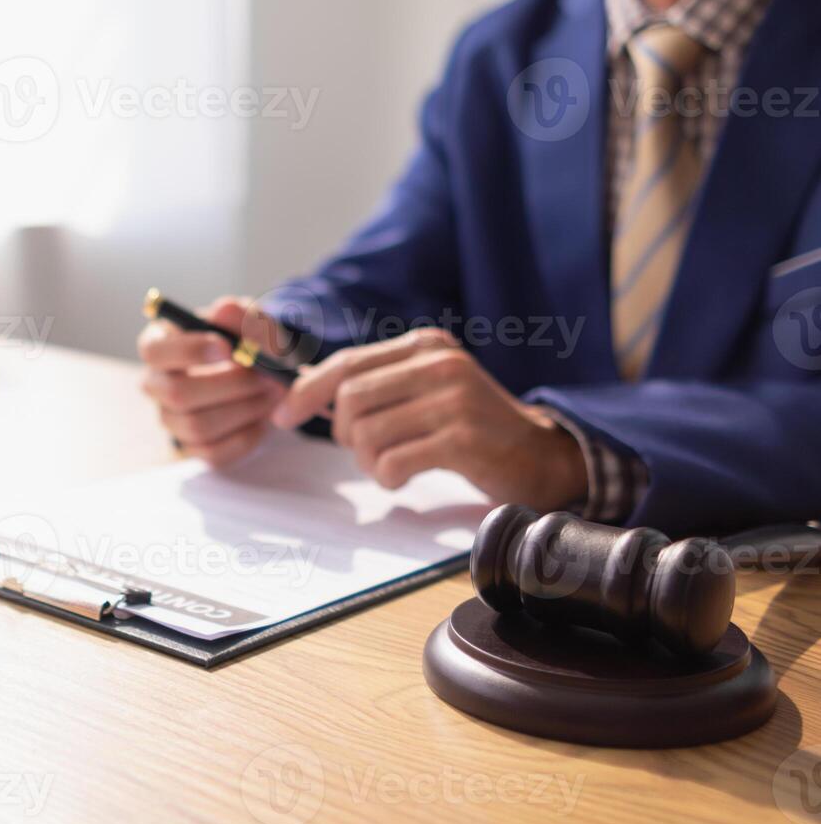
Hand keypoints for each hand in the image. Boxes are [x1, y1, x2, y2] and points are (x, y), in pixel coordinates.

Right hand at [138, 296, 288, 466]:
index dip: (188, 351)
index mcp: (159, 344)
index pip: (154, 351)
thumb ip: (242, 315)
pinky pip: (213, 453)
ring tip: (272, 394)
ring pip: (197, 426)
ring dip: (243, 410)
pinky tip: (263, 418)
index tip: (227, 348)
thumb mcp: (251, 322)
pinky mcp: (191, 448)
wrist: (263, 374)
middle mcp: (156, 384)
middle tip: (266, 377)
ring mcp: (171, 419)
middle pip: (176, 394)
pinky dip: (245, 436)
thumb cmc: (246, 342)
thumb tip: (224, 309)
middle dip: (228, 386)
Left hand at [270, 328, 587, 508]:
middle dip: (345, 434)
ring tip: (390, 466)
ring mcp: (453, 399)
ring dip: (368, 461)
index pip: (347, 362)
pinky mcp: (462, 438)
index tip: (284, 416)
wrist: (541, 455)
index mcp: (425, 345)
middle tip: (366, 452)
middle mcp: (439, 364)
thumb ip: (376, 384)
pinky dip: (388, 477)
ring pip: (369, 433)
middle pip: (351, 398)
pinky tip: (403, 478)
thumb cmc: (472, 426)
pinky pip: (394, 461)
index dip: (307, 391)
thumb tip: (305, 387)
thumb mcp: (425, 389)